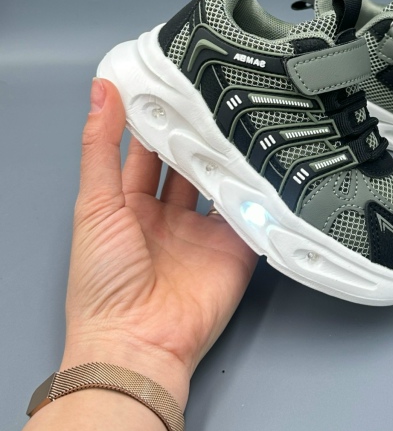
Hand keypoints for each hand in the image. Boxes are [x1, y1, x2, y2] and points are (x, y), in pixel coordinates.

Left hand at [61, 78, 256, 407]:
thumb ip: (100, 148)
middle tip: (210, 98)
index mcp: (129, 206)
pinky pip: (248, 211)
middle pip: (186, 163)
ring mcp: (202, 232)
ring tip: (236, 122)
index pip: (146, 152)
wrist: (138, 344)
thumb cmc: (102, 284)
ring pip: (218, 181)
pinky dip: (254, 189)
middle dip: (196, 135)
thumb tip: (99, 92)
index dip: (156, 121)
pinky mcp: (234, 248)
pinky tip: (260, 163)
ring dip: (225, 157)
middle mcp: (167, 216)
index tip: (169, 87)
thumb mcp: (94, 205)